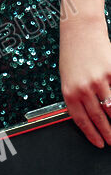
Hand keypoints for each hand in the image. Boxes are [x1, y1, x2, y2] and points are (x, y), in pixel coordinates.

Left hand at [59, 14, 110, 147]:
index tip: (99, 144)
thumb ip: (76, 98)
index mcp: (69, 91)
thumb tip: (87, 119)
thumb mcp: (67, 78)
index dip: (92, 135)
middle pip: (99, 118)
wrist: (80, 30)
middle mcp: (83, 88)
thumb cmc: (72, 54)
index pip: (82, 121)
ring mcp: (99, 81)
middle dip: (107, 134)